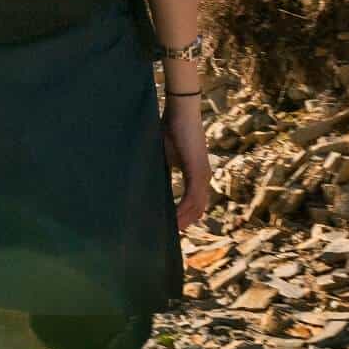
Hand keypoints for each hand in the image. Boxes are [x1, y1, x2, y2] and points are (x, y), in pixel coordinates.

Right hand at [161, 96, 209, 231]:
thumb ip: (161, 170)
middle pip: (197, 210)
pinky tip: (173, 219)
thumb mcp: (163, 155)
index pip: (193, 202)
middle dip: (183, 224)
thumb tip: (144, 183)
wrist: (180, 111)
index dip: (183, 216)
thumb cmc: (169, 128)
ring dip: (183, 221)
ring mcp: (203, 175)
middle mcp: (204, 177)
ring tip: (168, 232)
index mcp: (196, 174)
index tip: (168, 227)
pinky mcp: (198, 171)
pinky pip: (192, 197)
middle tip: (167, 237)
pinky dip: (183, 210)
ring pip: (196, 207)